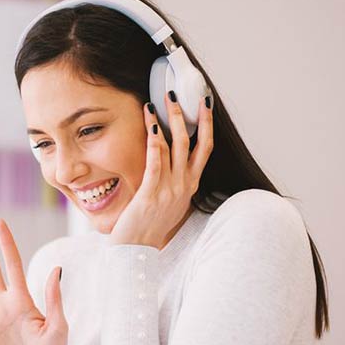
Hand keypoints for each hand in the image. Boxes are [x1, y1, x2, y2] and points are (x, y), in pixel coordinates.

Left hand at [108, 94, 213, 248]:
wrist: (137, 251)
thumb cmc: (149, 227)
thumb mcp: (170, 202)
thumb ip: (174, 182)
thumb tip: (173, 162)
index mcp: (190, 186)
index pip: (205, 149)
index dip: (207, 124)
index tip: (204, 102)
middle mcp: (184, 185)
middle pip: (192, 142)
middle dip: (186, 114)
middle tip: (176, 92)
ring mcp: (169, 189)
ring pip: (173, 147)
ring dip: (165, 121)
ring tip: (155, 102)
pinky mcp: (151, 194)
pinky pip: (156, 162)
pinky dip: (154, 141)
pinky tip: (149, 125)